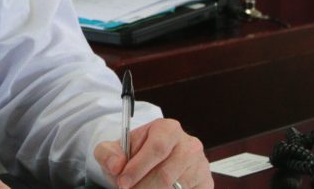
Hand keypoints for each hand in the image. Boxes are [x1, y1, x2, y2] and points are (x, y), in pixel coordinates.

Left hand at [94, 118, 211, 188]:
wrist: (148, 164)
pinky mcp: (206, 183)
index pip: (156, 149)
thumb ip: (107, 153)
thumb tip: (116, 165)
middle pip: (166, 174)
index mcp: (168, 129)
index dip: (138, 169)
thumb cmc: (132, 156)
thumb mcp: (114, 150)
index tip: (122, 183)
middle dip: (143, 187)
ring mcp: (200, 165)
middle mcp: (189, 145)